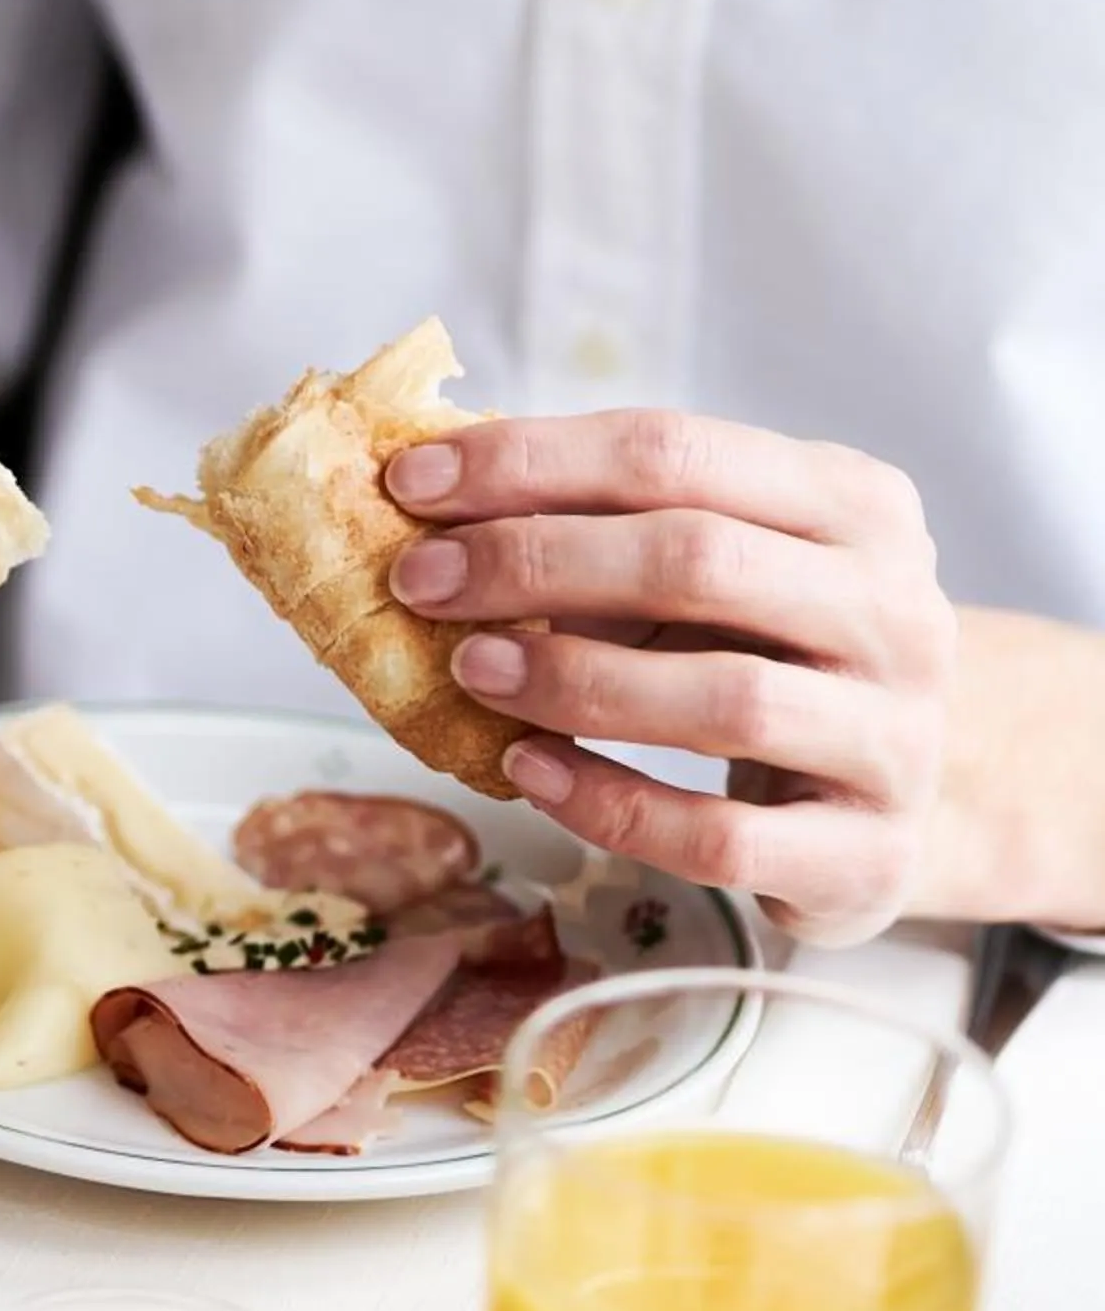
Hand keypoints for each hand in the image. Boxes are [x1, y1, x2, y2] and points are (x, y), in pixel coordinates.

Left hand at [384, 410, 954, 945]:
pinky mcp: (865, 856)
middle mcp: (898, 610)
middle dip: (536, 562)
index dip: (533, 462)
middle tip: (418, 581)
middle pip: (701, 562)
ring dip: (574, 680)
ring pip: (725, 698)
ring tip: (466, 671)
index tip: (412, 483)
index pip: (677, 454)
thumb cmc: (770, 659)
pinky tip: (527, 772)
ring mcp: (896, 739)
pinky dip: (609, 804)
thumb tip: (431, 516)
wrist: (895, 802)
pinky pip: (719, 835)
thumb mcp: (714, 576)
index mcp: (856, 505)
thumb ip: (604, 535)